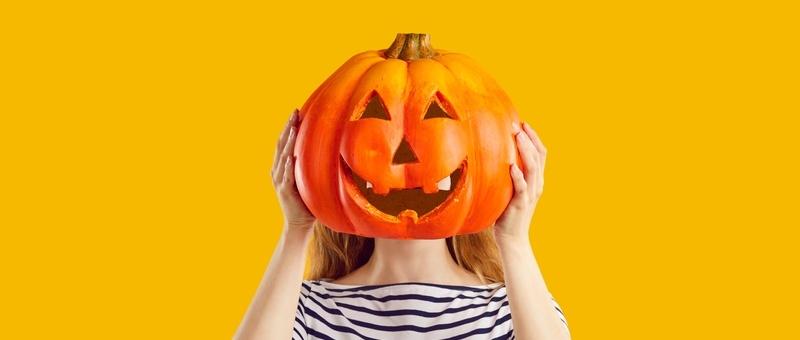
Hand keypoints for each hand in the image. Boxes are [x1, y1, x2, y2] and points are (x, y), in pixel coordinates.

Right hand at [271, 109, 315, 233]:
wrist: (298, 224)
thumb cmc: (307, 202)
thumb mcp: (309, 180)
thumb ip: (313, 167)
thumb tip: (332, 151)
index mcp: (283, 167)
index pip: (285, 142)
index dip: (289, 127)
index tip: (296, 112)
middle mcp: (278, 171)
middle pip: (281, 145)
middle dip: (287, 127)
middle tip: (294, 112)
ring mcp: (280, 181)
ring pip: (282, 157)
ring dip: (287, 142)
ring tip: (292, 128)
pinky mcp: (284, 191)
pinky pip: (286, 176)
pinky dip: (287, 166)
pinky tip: (290, 157)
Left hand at [494, 121, 546, 243]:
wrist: (513, 238)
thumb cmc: (507, 212)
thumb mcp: (511, 190)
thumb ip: (509, 175)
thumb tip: (493, 157)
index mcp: (536, 179)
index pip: (541, 153)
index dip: (534, 137)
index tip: (524, 123)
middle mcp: (537, 184)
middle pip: (539, 156)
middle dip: (529, 138)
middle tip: (518, 125)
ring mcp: (530, 194)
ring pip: (533, 168)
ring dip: (525, 150)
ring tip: (517, 137)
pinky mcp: (521, 204)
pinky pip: (522, 187)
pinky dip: (519, 176)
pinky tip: (512, 166)